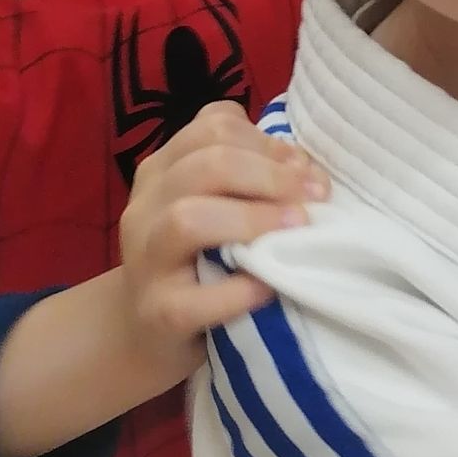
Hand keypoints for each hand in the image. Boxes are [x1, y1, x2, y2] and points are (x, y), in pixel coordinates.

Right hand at [118, 103, 328, 382]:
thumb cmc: (198, 256)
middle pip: (205, 163)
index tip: (303, 169)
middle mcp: (146, 204)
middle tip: (312, 199)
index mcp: (164, 168)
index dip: (266, 141)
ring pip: (186, 217)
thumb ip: (255, 176)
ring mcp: (145, 260)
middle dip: (269, 175)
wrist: (145, 330)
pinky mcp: (157, 312)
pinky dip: (238, 291)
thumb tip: (305, 168)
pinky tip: (267, 287)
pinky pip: (194, 299)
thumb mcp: (218, 203)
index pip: (213, 126)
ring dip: (252, 219)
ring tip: (294, 230)